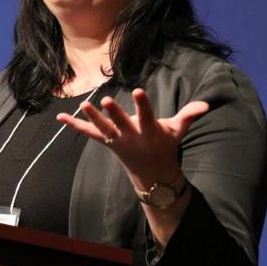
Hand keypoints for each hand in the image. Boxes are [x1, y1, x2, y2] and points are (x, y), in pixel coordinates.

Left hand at [56, 88, 208, 188]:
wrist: (153, 174)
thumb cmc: (165, 145)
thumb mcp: (177, 131)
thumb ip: (189, 116)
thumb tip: (206, 104)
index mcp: (149, 130)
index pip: (146, 115)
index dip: (142, 104)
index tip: (138, 91)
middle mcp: (131, 135)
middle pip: (121, 123)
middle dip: (114, 113)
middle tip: (107, 100)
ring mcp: (117, 140)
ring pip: (103, 128)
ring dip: (92, 117)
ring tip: (84, 104)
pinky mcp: (107, 142)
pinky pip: (88, 133)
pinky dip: (74, 125)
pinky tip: (60, 117)